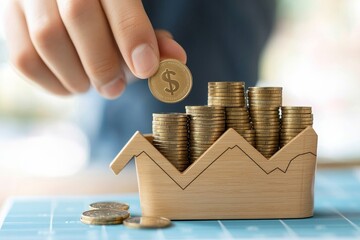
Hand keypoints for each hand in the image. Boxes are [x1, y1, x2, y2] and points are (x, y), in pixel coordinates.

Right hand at [2, 0, 186, 98]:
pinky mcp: (6, 19)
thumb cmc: (105, 13)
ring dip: (77, 76)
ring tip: (92, 85)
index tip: (145, 68)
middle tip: (116, 88)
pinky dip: (53, 83)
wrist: (60, 0)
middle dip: (103, 63)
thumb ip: (151, 36)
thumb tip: (178, 59)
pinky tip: (72, 83)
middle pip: (78, 17)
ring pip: (47, 40)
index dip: (132, 35)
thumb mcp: (130, 15)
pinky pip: (24, 59)